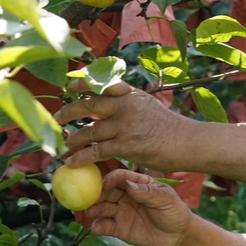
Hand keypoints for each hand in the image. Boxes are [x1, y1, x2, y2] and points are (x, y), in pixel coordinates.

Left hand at [54, 81, 193, 170]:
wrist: (188, 143)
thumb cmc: (170, 129)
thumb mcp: (149, 107)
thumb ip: (128, 105)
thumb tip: (107, 110)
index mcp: (131, 94)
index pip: (102, 83)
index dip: (83, 83)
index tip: (69, 87)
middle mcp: (126, 106)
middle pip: (89, 105)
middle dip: (69, 112)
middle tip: (57, 118)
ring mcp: (125, 125)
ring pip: (89, 130)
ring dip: (72, 139)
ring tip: (64, 145)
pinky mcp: (126, 145)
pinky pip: (96, 151)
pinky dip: (80, 157)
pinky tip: (71, 162)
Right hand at [79, 169, 193, 245]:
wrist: (177, 237)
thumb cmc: (174, 212)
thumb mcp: (165, 199)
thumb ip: (147, 192)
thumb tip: (128, 185)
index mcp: (136, 183)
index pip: (119, 176)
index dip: (110, 178)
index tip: (104, 183)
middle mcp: (125, 195)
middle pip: (105, 190)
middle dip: (94, 192)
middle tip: (85, 196)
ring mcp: (120, 211)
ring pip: (101, 207)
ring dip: (92, 208)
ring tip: (88, 212)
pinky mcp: (118, 228)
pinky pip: (104, 225)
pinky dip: (98, 226)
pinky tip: (96, 227)